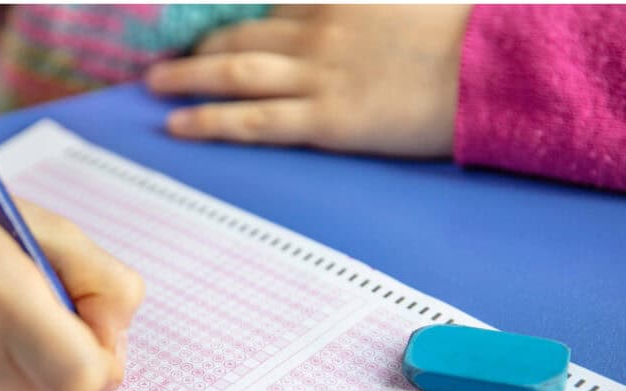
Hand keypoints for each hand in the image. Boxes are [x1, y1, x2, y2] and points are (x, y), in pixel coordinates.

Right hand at [0, 167, 144, 390]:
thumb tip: (114, 341)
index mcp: (0, 291)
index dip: (105, 364)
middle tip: (66, 342)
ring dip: (40, 387)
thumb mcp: (47, 229)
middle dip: (81, 385)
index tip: (96, 336)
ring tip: (9, 334)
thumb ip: (105, 281)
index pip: (82, 377)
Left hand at [146, 5, 470, 156]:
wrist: (492, 68)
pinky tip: (178, 124)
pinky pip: (253, 119)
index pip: (266, 11)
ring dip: (187, 77)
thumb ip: (361, 11)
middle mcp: (316, 33)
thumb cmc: (461, 37)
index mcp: (336, 2)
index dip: (228, 21)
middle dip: (197, 47)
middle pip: (239, 37)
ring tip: (152, 84)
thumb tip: (337, 22)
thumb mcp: (404, 6)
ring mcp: (317, 76)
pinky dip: (210, 120)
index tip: (200, 29)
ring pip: (234, 73)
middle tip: (165, 57)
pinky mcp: (325, 118)